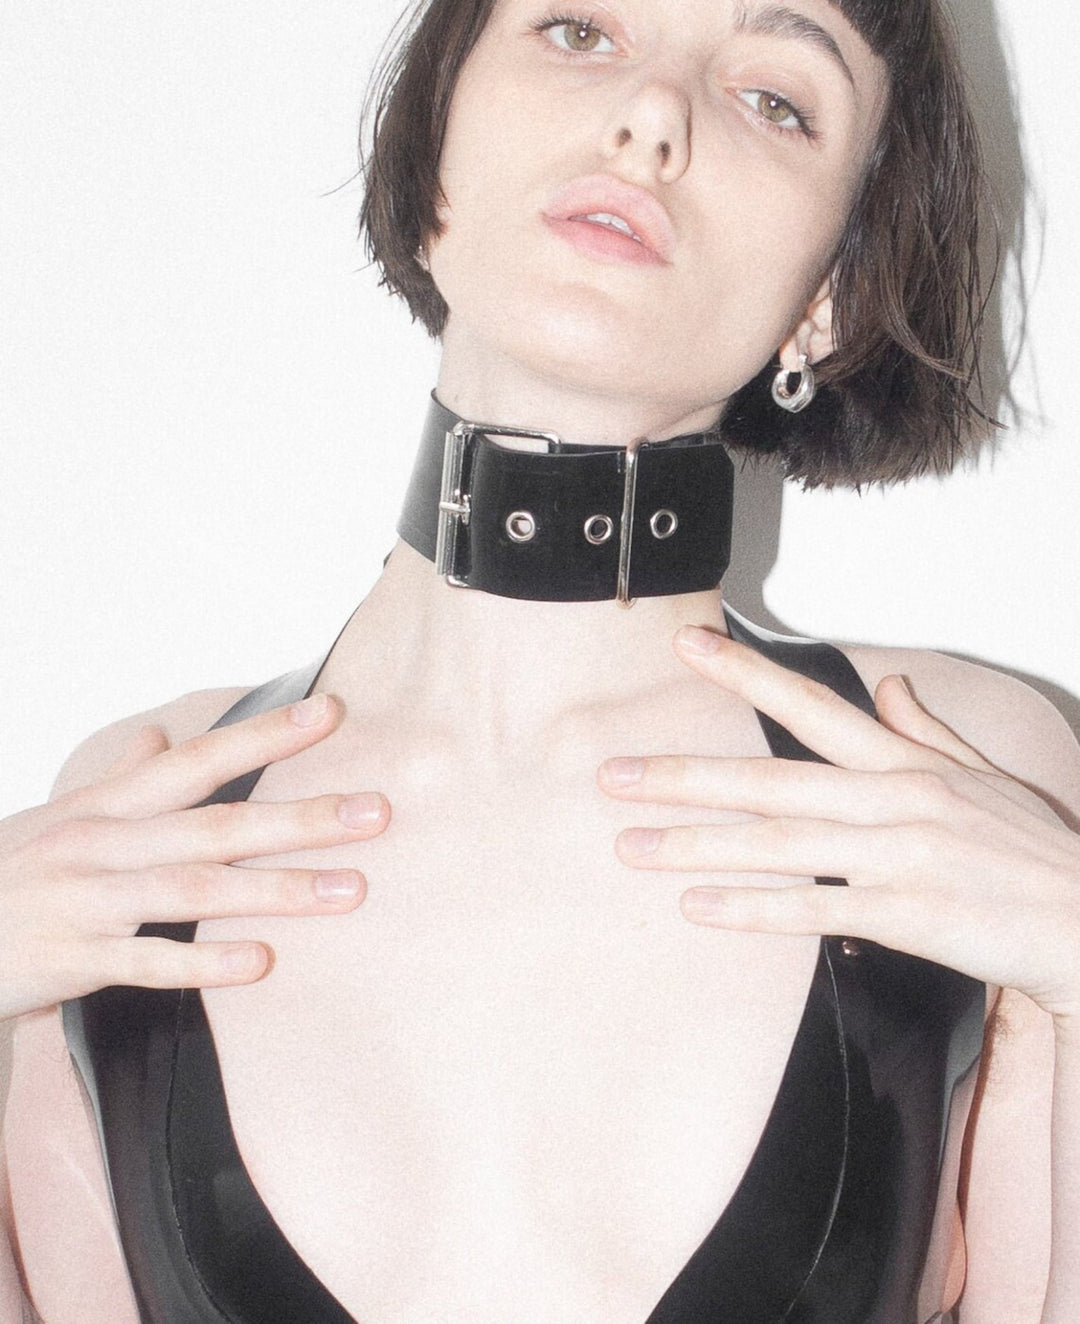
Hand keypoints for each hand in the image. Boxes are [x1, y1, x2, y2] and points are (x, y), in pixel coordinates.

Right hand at [0, 693, 388, 1020]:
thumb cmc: (8, 873)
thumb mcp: (57, 816)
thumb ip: (117, 777)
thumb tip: (156, 737)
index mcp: (107, 805)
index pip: (197, 760)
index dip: (265, 735)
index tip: (331, 712)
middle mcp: (103, 844)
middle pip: (215, 825)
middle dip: (300, 817)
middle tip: (375, 812)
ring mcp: (88, 903)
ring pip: (195, 891)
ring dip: (277, 890)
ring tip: (351, 889)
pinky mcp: (73, 962)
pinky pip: (148, 964)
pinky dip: (205, 964)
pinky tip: (262, 963)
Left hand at [599, 626, 1079, 1021]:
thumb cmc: (1035, 852)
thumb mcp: (984, 778)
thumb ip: (928, 731)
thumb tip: (890, 684)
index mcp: (907, 762)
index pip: (812, 704)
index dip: (745, 671)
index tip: (685, 644)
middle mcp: (895, 798)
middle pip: (770, 779)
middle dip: (685, 775)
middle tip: (611, 774)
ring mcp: (900, 855)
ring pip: (779, 844)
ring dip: (696, 845)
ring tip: (630, 845)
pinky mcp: (909, 913)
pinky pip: (813, 910)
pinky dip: (752, 908)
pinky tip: (695, 906)